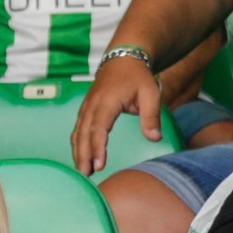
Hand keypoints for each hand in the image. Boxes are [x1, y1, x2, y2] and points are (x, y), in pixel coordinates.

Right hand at [71, 54, 160, 174]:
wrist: (124, 57)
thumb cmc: (138, 76)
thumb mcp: (151, 93)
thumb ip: (152, 116)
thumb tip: (154, 138)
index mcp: (107, 101)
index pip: (99, 128)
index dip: (98, 148)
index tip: (99, 165)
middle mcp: (93, 104)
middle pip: (84, 133)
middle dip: (84, 155)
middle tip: (86, 175)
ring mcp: (87, 105)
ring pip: (78, 132)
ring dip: (78, 152)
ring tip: (83, 172)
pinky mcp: (86, 108)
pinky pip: (78, 128)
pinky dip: (78, 143)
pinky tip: (81, 157)